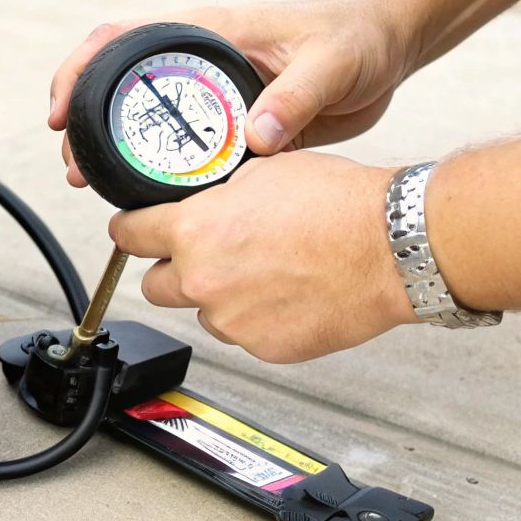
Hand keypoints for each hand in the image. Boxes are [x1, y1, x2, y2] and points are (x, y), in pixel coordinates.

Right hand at [48, 0, 413, 186]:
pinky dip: (163, 173)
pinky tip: (157, 202)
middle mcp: (202, 61)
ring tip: (99, 188)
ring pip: (149, 122)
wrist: (386, 48)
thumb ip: (295, 98)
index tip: (64, 111)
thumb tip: (258, 138)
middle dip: (87, 124)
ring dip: (119, 153)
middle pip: (120, 86)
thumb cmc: (357, 37)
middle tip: (77, 168)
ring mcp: (213, 93)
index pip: (122, 39)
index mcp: (210, 32)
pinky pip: (185, 149)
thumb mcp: (329, 63)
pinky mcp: (232, 122)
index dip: (81, 70)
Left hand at [110, 153, 416, 361]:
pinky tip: (287, 294)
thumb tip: (204, 201)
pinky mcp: (264, 348)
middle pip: (155, 285)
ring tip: (263, 272)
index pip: (130, 236)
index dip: (131, 231)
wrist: (390, 247)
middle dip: (174, 270)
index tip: (132, 232)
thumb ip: (220, 194)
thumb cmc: (340, 206)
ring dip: (219, 297)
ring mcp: (232, 321)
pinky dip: (257, 319)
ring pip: (203, 313)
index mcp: (195, 230)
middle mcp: (204, 280)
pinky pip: (244, 334)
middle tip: (204, 255)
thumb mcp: (265, 171)